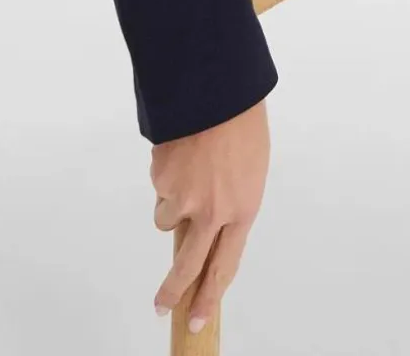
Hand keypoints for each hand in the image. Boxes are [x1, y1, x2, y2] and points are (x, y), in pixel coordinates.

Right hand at [150, 97, 271, 334]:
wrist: (219, 88)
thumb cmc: (242, 124)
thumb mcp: (250, 171)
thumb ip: (230, 204)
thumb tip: (208, 227)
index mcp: (243, 210)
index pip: (224, 267)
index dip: (209, 297)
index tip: (199, 320)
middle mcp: (212, 212)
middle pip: (187, 267)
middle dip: (173, 292)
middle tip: (163, 308)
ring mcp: (184, 197)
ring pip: (166, 220)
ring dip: (173, 203)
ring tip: (191, 169)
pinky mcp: (161, 179)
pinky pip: (159, 187)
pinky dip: (167, 174)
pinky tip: (183, 150)